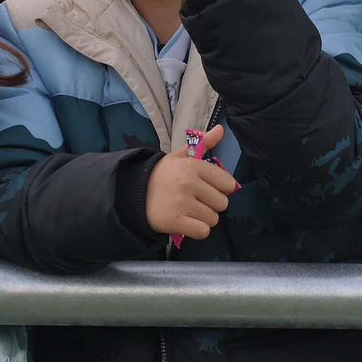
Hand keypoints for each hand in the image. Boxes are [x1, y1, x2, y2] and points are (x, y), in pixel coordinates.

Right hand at [144, 125, 236, 240]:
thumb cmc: (162, 174)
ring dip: (204, 218)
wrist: (134, 192)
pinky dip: (198, 230)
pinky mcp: (174, 221)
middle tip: (197, 201)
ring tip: (190, 211)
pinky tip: (188, 223)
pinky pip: (202, 232)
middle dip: (212, 205)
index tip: (208, 188)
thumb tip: (221, 129)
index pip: (227, 183)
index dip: (221, 188)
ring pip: (213, 219)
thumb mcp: (180, 155)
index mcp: (193, 166)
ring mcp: (181, 203)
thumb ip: (204, 143)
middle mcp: (189, 183)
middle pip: (222, 203)